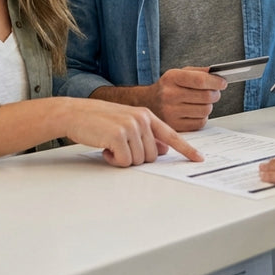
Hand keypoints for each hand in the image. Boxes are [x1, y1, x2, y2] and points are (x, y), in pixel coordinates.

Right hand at [63, 98, 202, 166]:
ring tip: (110, 145)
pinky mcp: (118, 135)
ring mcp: (131, 126)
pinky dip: (113, 160)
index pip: (172, 135)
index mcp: (147, 115)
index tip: (199, 158)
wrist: (75, 113)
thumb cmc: (99, 120)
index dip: (186, 149)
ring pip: (138, 161)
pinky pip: (123, 162)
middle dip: (136, 158)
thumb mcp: (127, 123)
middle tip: (119, 147)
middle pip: (152, 156)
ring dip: (122, 159)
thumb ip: (146, 135)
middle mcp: (142, 119)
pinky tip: (104, 148)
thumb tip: (163, 150)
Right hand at [148, 67, 227, 131]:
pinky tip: (195, 112)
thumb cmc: (167, 87)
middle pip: (206, 96)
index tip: (222, 82)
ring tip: (202, 102)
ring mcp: (171, 112)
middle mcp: (169, 95)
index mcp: (172, 78)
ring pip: (205, 110)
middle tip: (214, 92)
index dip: (215, 82)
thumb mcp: (178, 73)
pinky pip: (200, 123)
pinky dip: (202, 117)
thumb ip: (198, 72)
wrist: (147, 102)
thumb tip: (217, 74)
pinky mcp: (174, 126)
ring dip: (209, 106)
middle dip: (215, 94)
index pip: (200, 80)